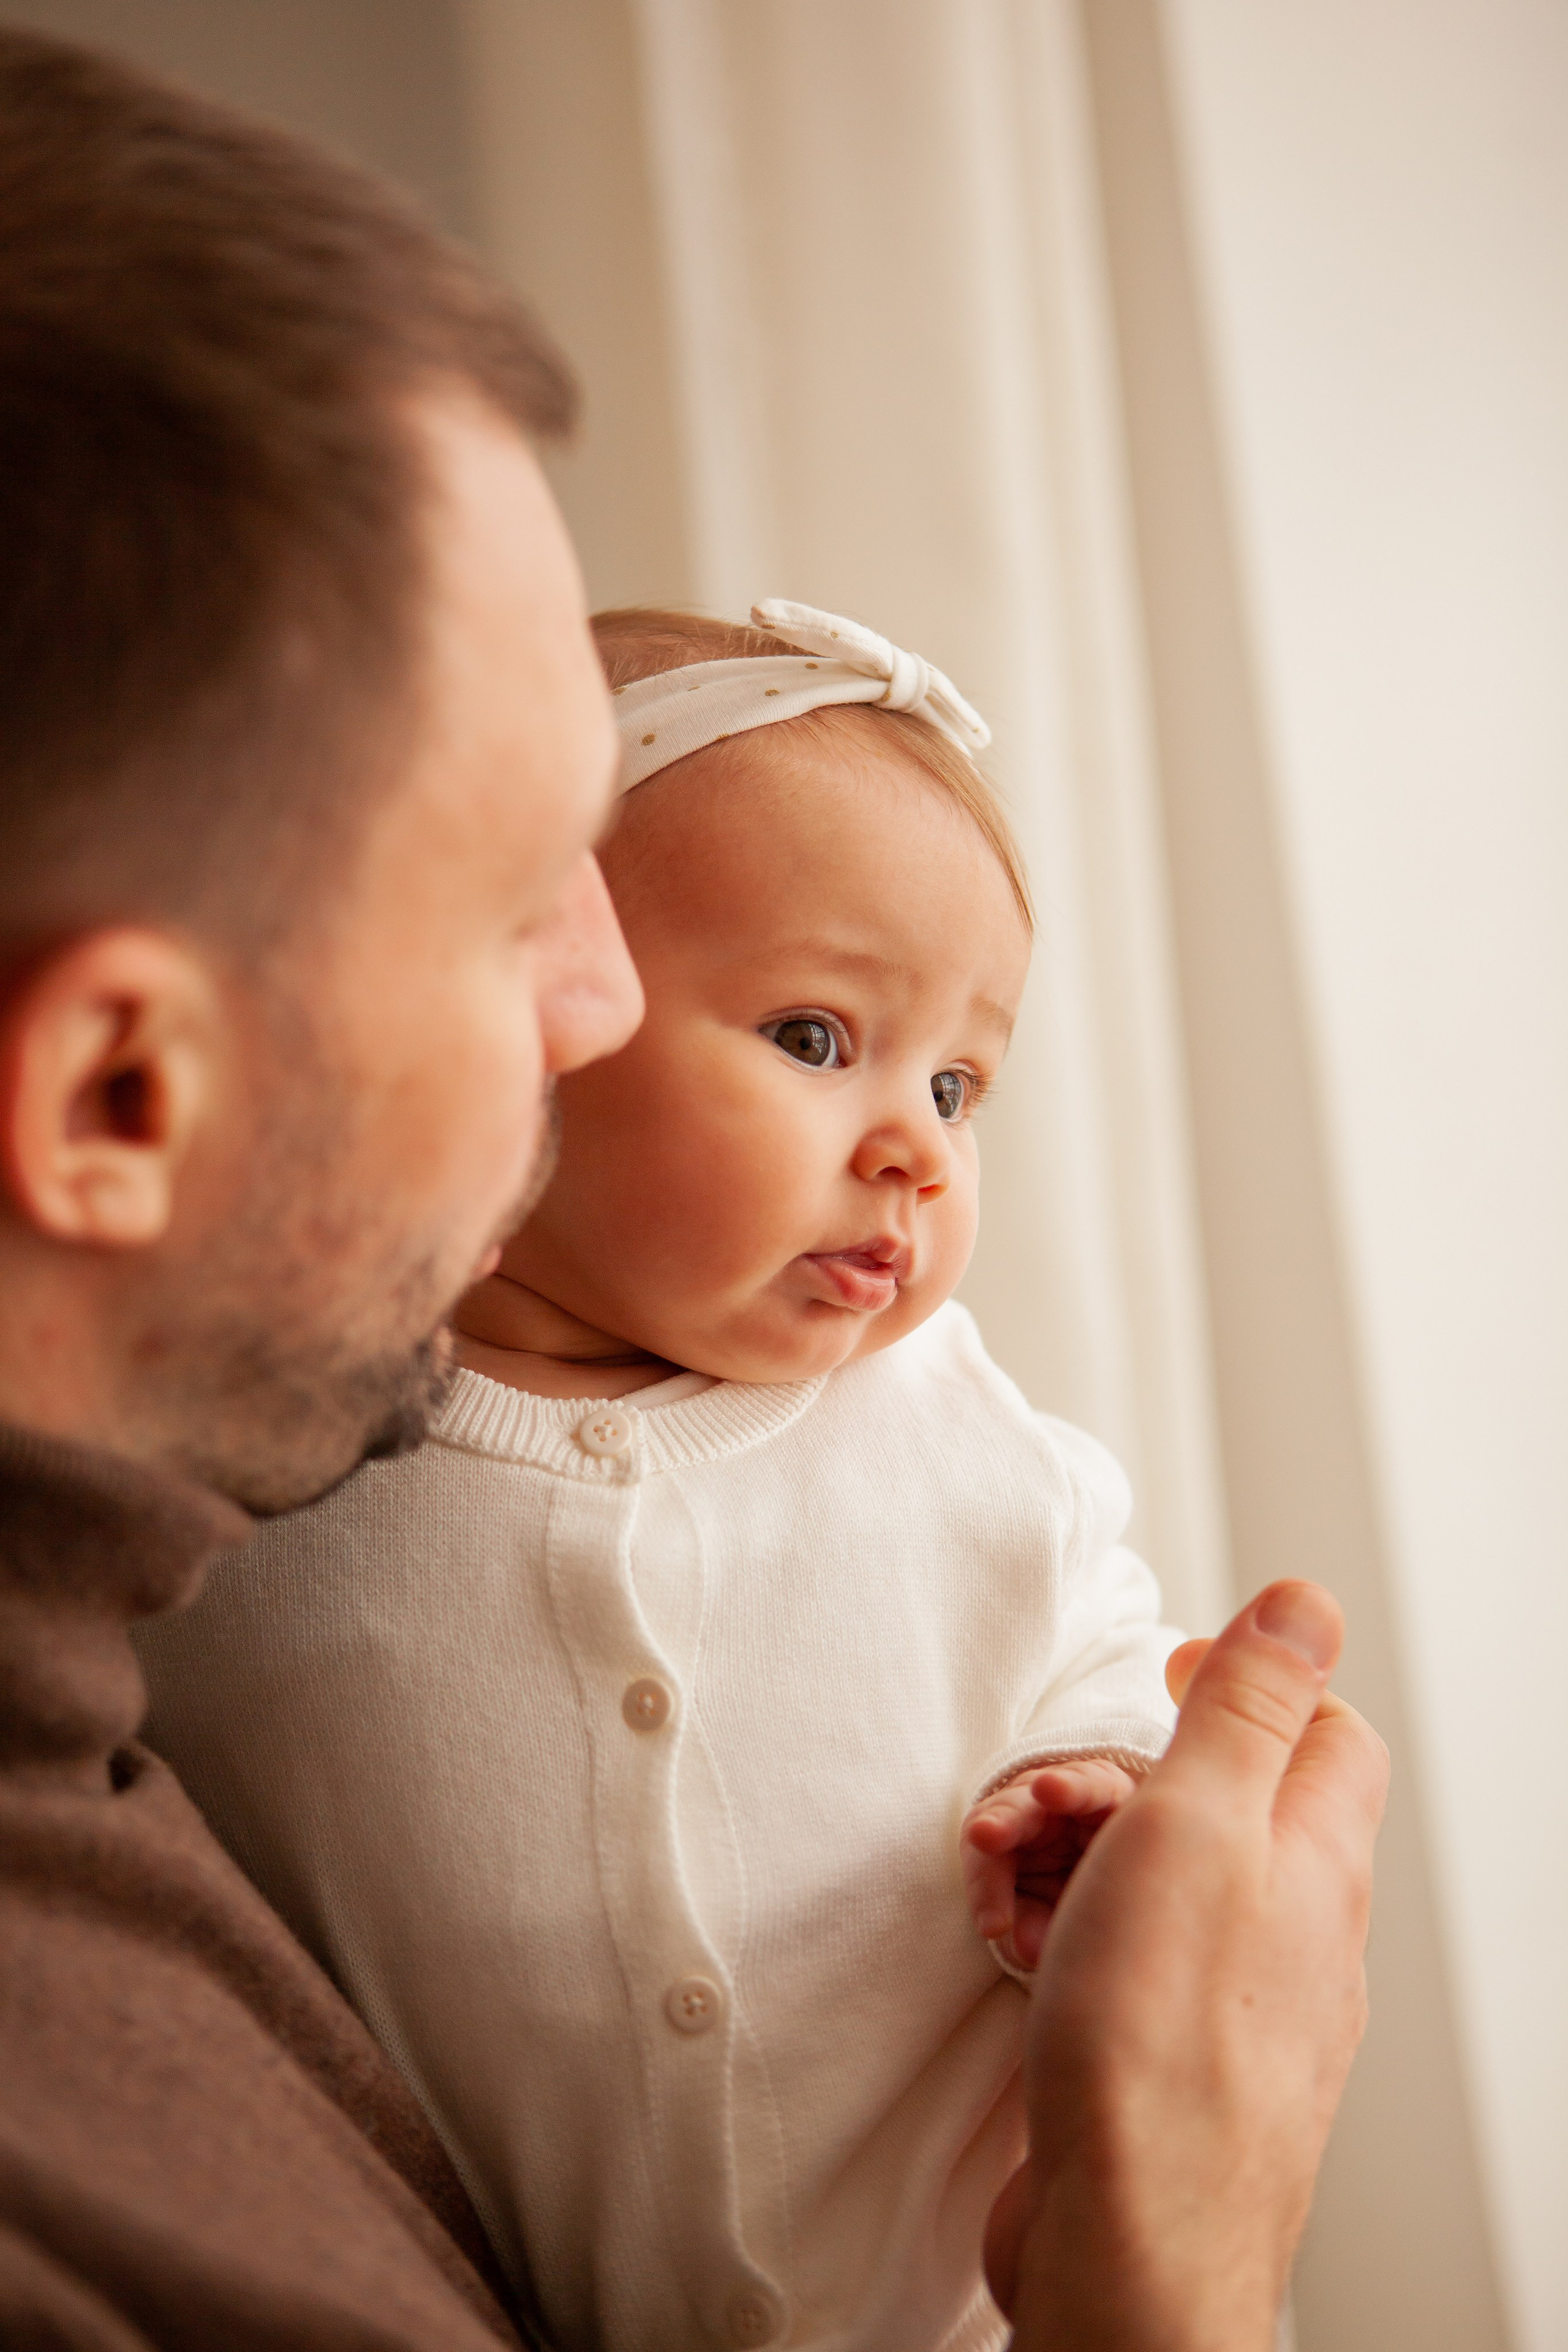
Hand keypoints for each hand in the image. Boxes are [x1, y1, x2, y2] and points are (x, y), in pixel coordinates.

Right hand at [984, 1580, 1388, 2351]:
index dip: (1246, 1681)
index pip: (1321, 1731)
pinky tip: (1008, 1947)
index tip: (1160, 1671)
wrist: (1126, 2241)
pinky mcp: (1154, 2051)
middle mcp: (1286, 1928)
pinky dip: (1050, 1927)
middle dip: (1096, 1777)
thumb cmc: (1161, 2042)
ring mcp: (1222, 1997)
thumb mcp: (1201, 1821)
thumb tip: (1306, 1602)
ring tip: (994, 1877)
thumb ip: (1249, 1705)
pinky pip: (1106, 1952)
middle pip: (1199, 1799)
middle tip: (1029, 1802)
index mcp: (1311, 1859)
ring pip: (1138, 1875)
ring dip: (1052, 1851)